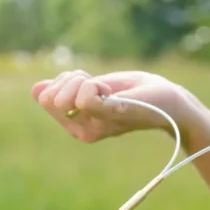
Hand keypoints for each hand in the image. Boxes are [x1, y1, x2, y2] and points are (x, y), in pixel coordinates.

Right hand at [31, 70, 196, 142]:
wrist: (173, 101)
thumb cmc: (139, 92)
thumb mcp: (98, 86)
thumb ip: (69, 89)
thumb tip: (36, 90)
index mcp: (78, 123)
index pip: (44, 96)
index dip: (63, 80)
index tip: (90, 81)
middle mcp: (83, 130)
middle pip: (49, 98)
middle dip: (69, 79)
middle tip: (99, 83)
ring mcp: (97, 127)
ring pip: (64, 97)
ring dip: (84, 80)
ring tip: (110, 88)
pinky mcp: (114, 115)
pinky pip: (86, 100)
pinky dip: (93, 86)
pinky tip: (111, 90)